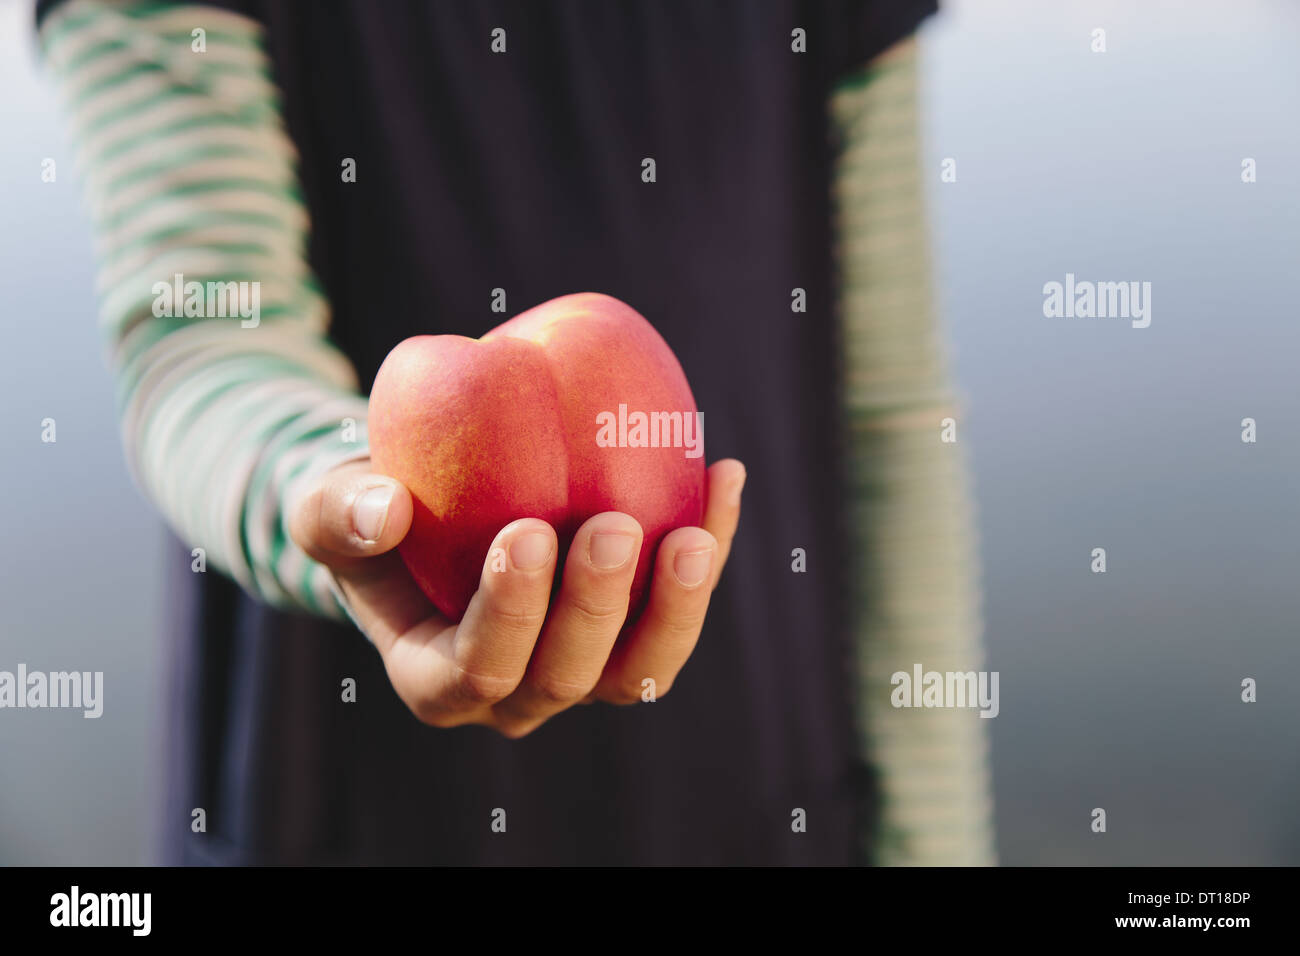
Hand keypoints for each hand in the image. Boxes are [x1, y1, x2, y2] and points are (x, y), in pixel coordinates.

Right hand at [289, 458, 744, 736]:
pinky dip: (710, 544)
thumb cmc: (372, 508)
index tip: (526, 531)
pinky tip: (725, 475)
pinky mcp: (630, 630)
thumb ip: (338, 510)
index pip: (478, 667)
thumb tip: (386, 509)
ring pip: (643, 667)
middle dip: (596, 607)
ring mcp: (583, 667)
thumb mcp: (328, 505)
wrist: (424, 506)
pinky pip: (677, 604)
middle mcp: (516, 692)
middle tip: (614, 525)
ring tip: (694, 532)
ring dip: (677, 606)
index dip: (509, 614)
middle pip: (569, 675)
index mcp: (438, 679)